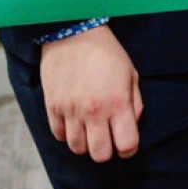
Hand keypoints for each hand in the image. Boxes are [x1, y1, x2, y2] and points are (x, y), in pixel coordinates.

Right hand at [39, 24, 141, 162]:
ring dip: (87, 144)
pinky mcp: (52, 107)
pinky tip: (75, 122)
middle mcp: (93, 111)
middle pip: (100, 154)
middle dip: (107, 151)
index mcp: (117, 102)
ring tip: (91, 130)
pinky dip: (68, 135)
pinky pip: (59, 136)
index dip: (129, 149)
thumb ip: (134, 103)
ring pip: (78, 149)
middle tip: (109, 139)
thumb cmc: (106, 53)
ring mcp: (70, 111)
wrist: (73, 33)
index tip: (127, 143)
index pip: (126, 145)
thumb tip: (131, 126)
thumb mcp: (130, 74)